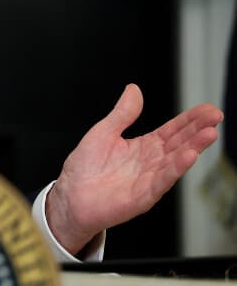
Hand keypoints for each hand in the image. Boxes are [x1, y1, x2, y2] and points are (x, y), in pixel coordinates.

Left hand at [45, 83, 222, 254]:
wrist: (70, 195)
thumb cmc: (85, 167)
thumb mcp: (104, 132)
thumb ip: (122, 113)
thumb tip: (134, 89)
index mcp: (144, 147)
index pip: (173, 131)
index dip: (190, 120)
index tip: (207, 109)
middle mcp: (151, 163)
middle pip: (180, 143)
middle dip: (198, 130)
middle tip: (215, 116)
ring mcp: (149, 180)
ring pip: (176, 161)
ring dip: (194, 148)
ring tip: (209, 133)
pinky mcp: (142, 196)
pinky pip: (162, 181)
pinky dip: (176, 169)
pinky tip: (189, 156)